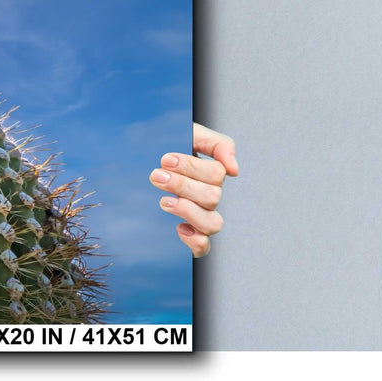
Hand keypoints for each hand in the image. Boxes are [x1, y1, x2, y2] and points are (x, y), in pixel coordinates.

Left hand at [151, 123, 237, 257]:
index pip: (216, 175)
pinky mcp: (190, 231)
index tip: (165, 159)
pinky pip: (203, 247)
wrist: (147, 152)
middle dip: (182, 185)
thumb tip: (234, 170)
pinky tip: (179, 228)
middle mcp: (211, 195)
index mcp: (213, 173)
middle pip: (212, 197)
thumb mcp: (193, 133)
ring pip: (213, 224)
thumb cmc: (173, 142)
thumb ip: (218, 144)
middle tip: (157, 175)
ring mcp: (202, 214)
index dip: (191, 167)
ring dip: (188, 211)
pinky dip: (195, 242)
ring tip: (164, 201)